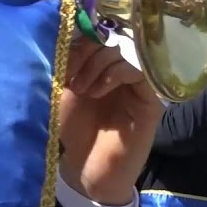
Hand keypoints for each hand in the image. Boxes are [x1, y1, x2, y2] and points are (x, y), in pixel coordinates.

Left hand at [57, 39, 161, 204]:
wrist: (87, 171)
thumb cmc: (72, 133)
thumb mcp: (61, 93)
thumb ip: (63, 66)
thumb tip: (56, 35)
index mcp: (96, 67)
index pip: (92, 35)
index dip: (75, 41)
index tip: (58, 60)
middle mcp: (117, 72)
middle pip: (106, 39)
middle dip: (84, 53)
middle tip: (70, 80)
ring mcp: (135, 85)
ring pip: (121, 51)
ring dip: (97, 65)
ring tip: (81, 89)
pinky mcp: (149, 100)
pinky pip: (139, 71)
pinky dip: (115, 73)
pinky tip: (98, 91)